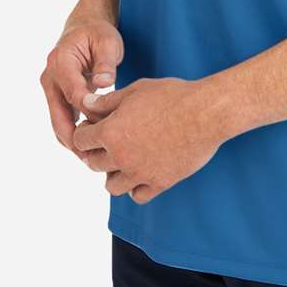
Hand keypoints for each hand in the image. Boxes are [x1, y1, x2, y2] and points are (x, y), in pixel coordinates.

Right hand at [40, 16, 123, 158]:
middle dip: (74, 139)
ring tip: (92, 158)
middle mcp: (50, 78)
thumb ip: (105, 62)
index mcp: (61, 62)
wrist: (84, 28)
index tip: (105, 127)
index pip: (73, 94)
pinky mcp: (56, 97)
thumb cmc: (97, 33)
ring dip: (72, 142)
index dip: (88, 112)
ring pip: (58, 123)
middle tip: (92, 157)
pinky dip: (73, 135)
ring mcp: (51, 89)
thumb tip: (103, 82)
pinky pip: (62, 120)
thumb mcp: (107, 41)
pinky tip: (90, 147)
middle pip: (58, 116)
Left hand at [72, 76, 224, 202]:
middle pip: (93, 164)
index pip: (81, 140)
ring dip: (113, 174)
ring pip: (112, 186)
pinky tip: (141, 172)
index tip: (93, 127)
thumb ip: (107, 101)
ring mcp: (140, 173)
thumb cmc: (172, 96)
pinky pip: (137, 196)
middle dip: (96, 152)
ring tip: (124, 160)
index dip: (84, 132)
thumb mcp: (136, 90)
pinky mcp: (160, 183)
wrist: (206, 113)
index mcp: (111, 132)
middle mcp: (121, 157)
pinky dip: (135, 187)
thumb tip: (86, 105)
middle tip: (108, 142)